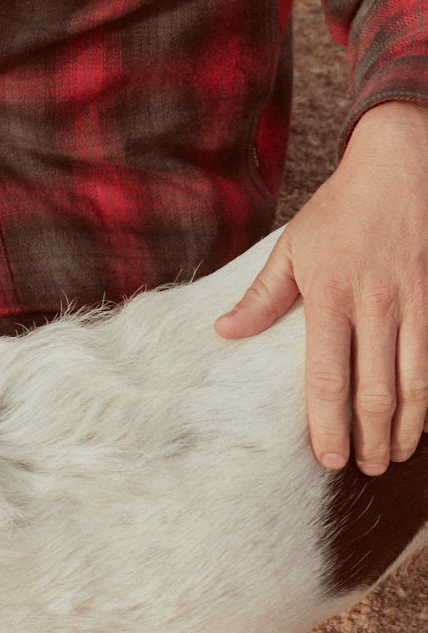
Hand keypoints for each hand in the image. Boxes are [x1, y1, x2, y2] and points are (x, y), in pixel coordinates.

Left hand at [214, 101, 427, 474]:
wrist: (399, 165)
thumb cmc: (340, 210)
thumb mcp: (292, 247)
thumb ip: (263, 297)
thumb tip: (224, 332)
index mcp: (330, 297)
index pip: (327, 378)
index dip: (327, 425)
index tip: (327, 458)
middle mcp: (375, 305)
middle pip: (375, 392)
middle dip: (370, 439)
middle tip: (363, 467)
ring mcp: (414, 303)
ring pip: (415, 384)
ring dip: (406, 428)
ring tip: (394, 455)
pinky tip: (423, 421)